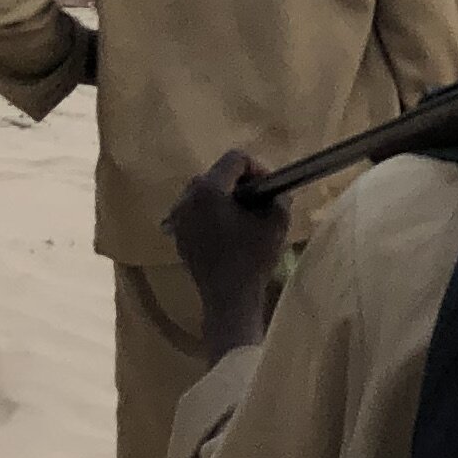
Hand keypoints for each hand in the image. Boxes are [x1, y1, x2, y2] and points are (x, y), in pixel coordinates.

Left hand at [166, 149, 288, 360]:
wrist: (228, 298)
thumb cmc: (252, 258)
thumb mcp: (276, 224)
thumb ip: (279, 197)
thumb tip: (277, 191)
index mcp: (209, 190)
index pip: (235, 159)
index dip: (257, 167)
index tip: (269, 188)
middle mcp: (187, 199)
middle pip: (216, 174)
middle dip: (239, 182)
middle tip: (259, 200)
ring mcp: (178, 218)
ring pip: (204, 192)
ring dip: (224, 197)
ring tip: (243, 216)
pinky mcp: (178, 235)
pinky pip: (195, 211)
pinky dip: (211, 213)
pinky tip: (228, 231)